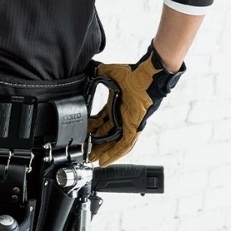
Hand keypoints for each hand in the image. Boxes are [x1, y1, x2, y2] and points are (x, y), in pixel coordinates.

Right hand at [87, 43, 183, 166]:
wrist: (148, 76)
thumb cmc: (134, 74)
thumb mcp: (111, 73)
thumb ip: (100, 73)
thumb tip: (89, 70)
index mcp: (115, 105)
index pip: (101, 121)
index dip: (92, 128)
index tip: (82, 134)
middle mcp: (121, 116)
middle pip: (106, 134)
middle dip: (95, 144)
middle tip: (85, 151)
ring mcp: (128, 123)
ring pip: (114, 142)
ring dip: (104, 152)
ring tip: (93, 159)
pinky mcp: (134, 127)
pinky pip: (125, 144)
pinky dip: (115, 153)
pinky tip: (106, 160)